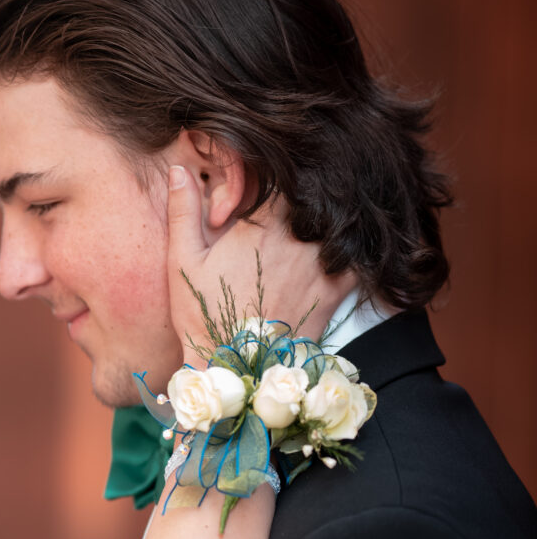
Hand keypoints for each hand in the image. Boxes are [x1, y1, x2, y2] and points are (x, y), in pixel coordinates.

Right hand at [166, 164, 354, 351]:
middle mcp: (298, 236)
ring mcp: (322, 261)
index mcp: (261, 222)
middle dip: (306, 195)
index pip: (281, 175)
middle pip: (314, 194)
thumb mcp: (183, 262)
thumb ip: (183, 211)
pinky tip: (345, 247)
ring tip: (322, 217)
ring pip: (340, 219)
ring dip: (331, 216)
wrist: (235, 368)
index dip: (277, 172)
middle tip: (298, 193)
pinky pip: (360, 256)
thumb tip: (179, 170)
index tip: (267, 185)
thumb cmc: (204, 315)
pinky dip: (356, 248)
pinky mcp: (338, 288)